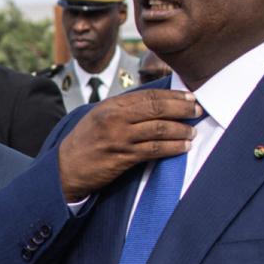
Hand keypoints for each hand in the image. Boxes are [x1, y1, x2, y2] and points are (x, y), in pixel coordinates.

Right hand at [55, 86, 199, 201]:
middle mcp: (116, 118)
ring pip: (158, 129)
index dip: (173, 96)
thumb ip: (125, 108)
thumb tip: (157, 103)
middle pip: (157, 108)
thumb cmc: (87, 141)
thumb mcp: (101, 116)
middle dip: (182, 109)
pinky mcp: (122, 157)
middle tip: (198, 111)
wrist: (66, 167)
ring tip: (193, 132)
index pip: (149, 95)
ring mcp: (119, 137)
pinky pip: (154, 150)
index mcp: (112, 104)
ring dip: (181, 130)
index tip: (190, 97)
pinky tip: (183, 147)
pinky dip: (172, 148)